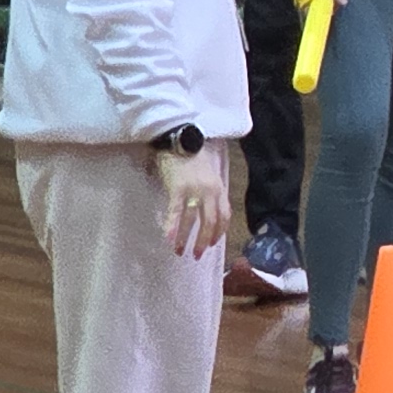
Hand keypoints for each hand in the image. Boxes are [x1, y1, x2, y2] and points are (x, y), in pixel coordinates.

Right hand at [153, 142, 229, 258]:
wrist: (181, 137)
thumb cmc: (193, 155)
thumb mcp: (208, 174)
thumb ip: (210, 191)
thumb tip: (205, 208)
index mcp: (219, 188)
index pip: (224, 216)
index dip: (219, 232)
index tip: (212, 243)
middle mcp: (211, 191)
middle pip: (211, 222)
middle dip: (205, 241)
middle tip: (197, 255)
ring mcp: (195, 190)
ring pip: (194, 220)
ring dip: (187, 239)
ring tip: (180, 251)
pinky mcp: (178, 188)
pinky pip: (177, 212)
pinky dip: (173, 227)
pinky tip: (169, 239)